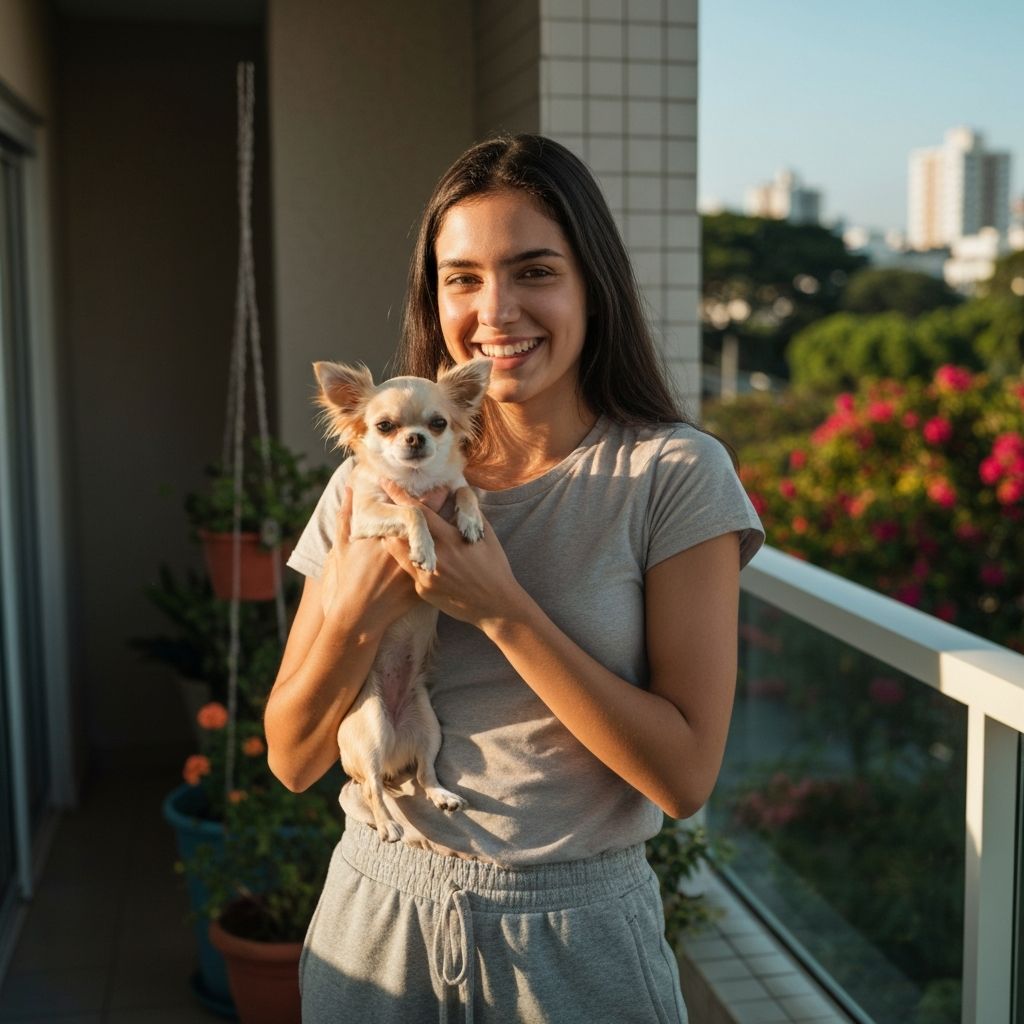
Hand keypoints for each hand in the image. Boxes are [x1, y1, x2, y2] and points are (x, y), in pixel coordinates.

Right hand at [322, 484, 448, 631]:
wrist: (358, 621)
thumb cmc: (346, 582)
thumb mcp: (341, 548)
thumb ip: (346, 517)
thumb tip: (350, 490)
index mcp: (387, 537)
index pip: (413, 508)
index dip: (424, 494)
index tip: (428, 485)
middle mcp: (406, 551)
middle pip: (434, 518)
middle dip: (443, 501)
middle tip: (449, 490)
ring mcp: (419, 569)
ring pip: (444, 538)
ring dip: (452, 523)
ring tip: (457, 511)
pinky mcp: (427, 584)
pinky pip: (444, 563)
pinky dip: (452, 550)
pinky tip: (458, 542)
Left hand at [378, 479, 526, 628]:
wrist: (495, 605)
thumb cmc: (494, 567)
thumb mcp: (486, 536)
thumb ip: (469, 514)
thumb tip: (458, 492)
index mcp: (452, 539)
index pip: (420, 513)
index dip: (401, 497)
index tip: (387, 483)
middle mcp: (437, 557)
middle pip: (401, 533)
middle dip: (390, 518)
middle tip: (381, 506)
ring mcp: (427, 576)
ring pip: (397, 552)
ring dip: (392, 538)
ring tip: (390, 529)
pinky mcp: (423, 590)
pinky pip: (408, 570)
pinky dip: (406, 558)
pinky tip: (406, 554)